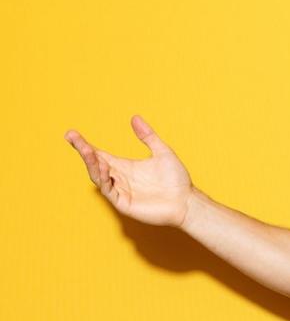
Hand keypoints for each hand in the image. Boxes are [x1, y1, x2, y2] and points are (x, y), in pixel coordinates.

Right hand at [65, 115, 194, 227]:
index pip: (99, 154)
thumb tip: (134, 117)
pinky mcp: (124, 203)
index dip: (85, 145)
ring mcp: (120, 191)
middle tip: (72, 137)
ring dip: (91, 163)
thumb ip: (148, 136)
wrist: (187, 201)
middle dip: (84, 151)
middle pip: (95, 163)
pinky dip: (104, 179)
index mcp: (124, 166)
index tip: (71, 134)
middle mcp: (119, 178)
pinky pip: (109, 190)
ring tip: (87, 150)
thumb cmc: (176, 179)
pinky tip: (103, 167)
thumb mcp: (162, 152)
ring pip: (98, 177)